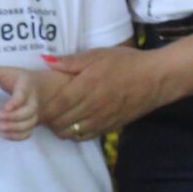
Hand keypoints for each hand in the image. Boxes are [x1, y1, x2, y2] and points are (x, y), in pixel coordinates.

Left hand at [0, 63, 64, 141]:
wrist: (36, 86)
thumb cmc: (17, 79)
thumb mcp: (6, 72)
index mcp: (25, 86)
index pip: (23, 95)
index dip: (15, 102)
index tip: (5, 108)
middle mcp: (33, 100)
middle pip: (29, 111)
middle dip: (15, 117)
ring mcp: (34, 112)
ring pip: (30, 123)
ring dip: (16, 128)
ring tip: (1, 129)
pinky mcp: (31, 122)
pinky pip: (29, 132)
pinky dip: (18, 136)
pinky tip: (5, 135)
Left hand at [46, 45, 168, 141]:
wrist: (156, 79)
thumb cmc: (127, 62)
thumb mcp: (98, 54)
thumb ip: (71, 61)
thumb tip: (46, 62)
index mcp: (87, 86)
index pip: (57, 104)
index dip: (44, 108)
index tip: (36, 106)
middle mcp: (92, 106)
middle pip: (61, 121)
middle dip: (48, 120)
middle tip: (41, 114)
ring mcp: (102, 119)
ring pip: (72, 132)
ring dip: (60, 129)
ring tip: (55, 120)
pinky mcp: (110, 127)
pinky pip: (86, 136)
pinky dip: (75, 134)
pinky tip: (72, 126)